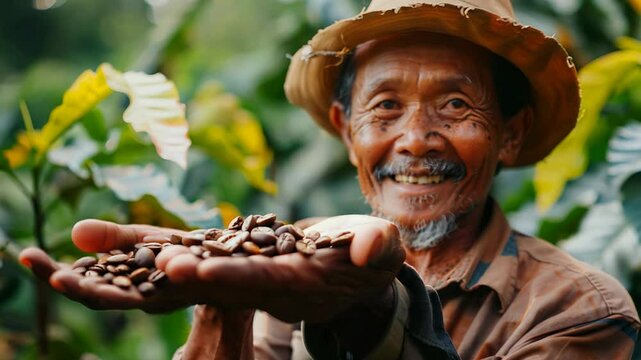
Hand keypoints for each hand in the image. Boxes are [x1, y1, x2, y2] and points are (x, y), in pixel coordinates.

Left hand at [20, 215, 404, 320]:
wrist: (345, 266)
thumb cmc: (370, 257)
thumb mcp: (380, 251)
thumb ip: (376, 248)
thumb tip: (369, 249)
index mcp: (295, 283)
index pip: (258, 282)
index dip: (229, 275)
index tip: (194, 269)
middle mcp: (256, 285)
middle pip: (209, 285)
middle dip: (174, 277)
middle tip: (145, 264)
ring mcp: (234, 272)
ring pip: (182, 268)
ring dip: (138, 260)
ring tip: (91, 242)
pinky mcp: (222, 257)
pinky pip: (178, 249)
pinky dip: (141, 243)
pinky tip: (98, 235)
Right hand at [20, 220, 196, 312]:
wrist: (231, 259)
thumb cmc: (182, 252)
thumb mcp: (141, 240)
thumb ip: (111, 239)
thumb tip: (75, 232)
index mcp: (124, 286)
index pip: (83, 284)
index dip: (53, 273)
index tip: (25, 255)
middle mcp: (144, 296)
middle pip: (103, 298)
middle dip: (77, 287)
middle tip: (53, 276)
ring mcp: (172, 294)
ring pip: (140, 297)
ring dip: (111, 291)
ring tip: (82, 278)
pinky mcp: (201, 283)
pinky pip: (189, 278)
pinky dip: (179, 268)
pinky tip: (167, 258)